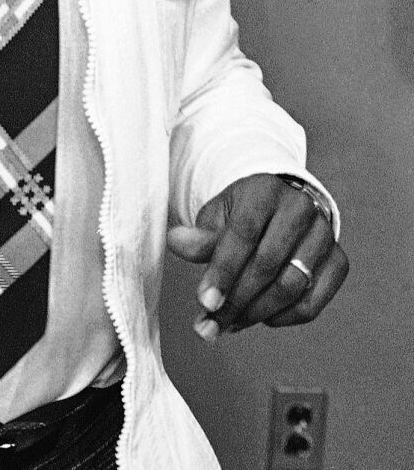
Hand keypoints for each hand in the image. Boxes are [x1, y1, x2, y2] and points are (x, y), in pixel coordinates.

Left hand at [167, 173, 346, 340]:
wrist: (280, 207)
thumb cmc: (243, 214)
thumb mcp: (218, 216)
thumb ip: (200, 235)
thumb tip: (176, 242)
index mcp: (266, 190)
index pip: (243, 234)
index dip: (222, 271)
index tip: (204, 302)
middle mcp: (301, 208)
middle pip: (268, 264)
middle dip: (236, 300)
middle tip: (211, 324)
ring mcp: (325, 235)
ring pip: (291, 287)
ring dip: (257, 313)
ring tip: (230, 323)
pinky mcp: (338, 261)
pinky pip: (313, 303)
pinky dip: (285, 318)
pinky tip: (262, 318)